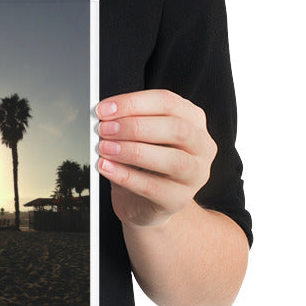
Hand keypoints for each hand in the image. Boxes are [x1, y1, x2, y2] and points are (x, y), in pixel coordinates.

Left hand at [95, 89, 216, 228]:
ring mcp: (195, 175)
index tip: (104, 109)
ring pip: (172, 160)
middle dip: (135, 127)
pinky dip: (126, 176)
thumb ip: (126, 123)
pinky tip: (106, 168)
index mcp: (193, 120)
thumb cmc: (143, 164)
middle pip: (176, 129)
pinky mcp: (179, 199)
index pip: (168, 102)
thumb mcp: (138, 137)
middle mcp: (201, 146)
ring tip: (104, 148)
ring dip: (133, 151)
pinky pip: (153, 187)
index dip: (133, 103)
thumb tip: (103, 115)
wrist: (145, 204)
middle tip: (104, 129)